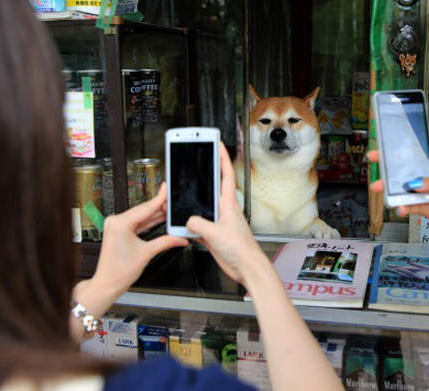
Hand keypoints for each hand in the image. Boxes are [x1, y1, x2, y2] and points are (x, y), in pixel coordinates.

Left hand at [92, 183, 188, 298]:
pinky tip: (158, 219)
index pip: (146, 208)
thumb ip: (166, 241)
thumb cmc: (119, 271)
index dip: (160, 198)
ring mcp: (116, 225)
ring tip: (169, 211)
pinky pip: (136, 223)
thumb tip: (180, 238)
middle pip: (144, 210)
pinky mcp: (118, 231)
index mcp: (120, 223)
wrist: (108, 283)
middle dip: (160, 207)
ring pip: (141, 216)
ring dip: (155, 215)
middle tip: (173, 202)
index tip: (167, 188)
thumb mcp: (147, 253)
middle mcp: (116, 221)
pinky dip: (148, 222)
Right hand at [187, 143, 265, 286]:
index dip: (221, 157)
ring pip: (202, 207)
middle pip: (211, 187)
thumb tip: (188, 220)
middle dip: (202, 174)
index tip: (216, 143)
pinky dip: (189, 224)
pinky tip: (182, 224)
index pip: (225, 174)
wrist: (247, 268)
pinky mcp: (214, 235)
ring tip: (181, 194)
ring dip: (192, 202)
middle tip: (194, 160)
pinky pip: (198, 225)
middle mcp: (224, 210)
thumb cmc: (242, 250)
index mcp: (229, 204)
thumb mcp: (216, 233)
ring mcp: (218, 222)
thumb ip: (198, 224)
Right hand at [368, 148, 428, 236]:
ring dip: (392, 189)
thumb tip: (416, 184)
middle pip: (407, 170)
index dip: (404, 149)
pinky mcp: (424, 207)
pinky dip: (402, 207)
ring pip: (404, 189)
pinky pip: (409, 206)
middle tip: (377, 165)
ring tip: (382, 189)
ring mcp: (426, 193)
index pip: (419, 153)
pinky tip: (400, 207)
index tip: (389, 148)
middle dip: (391, 168)